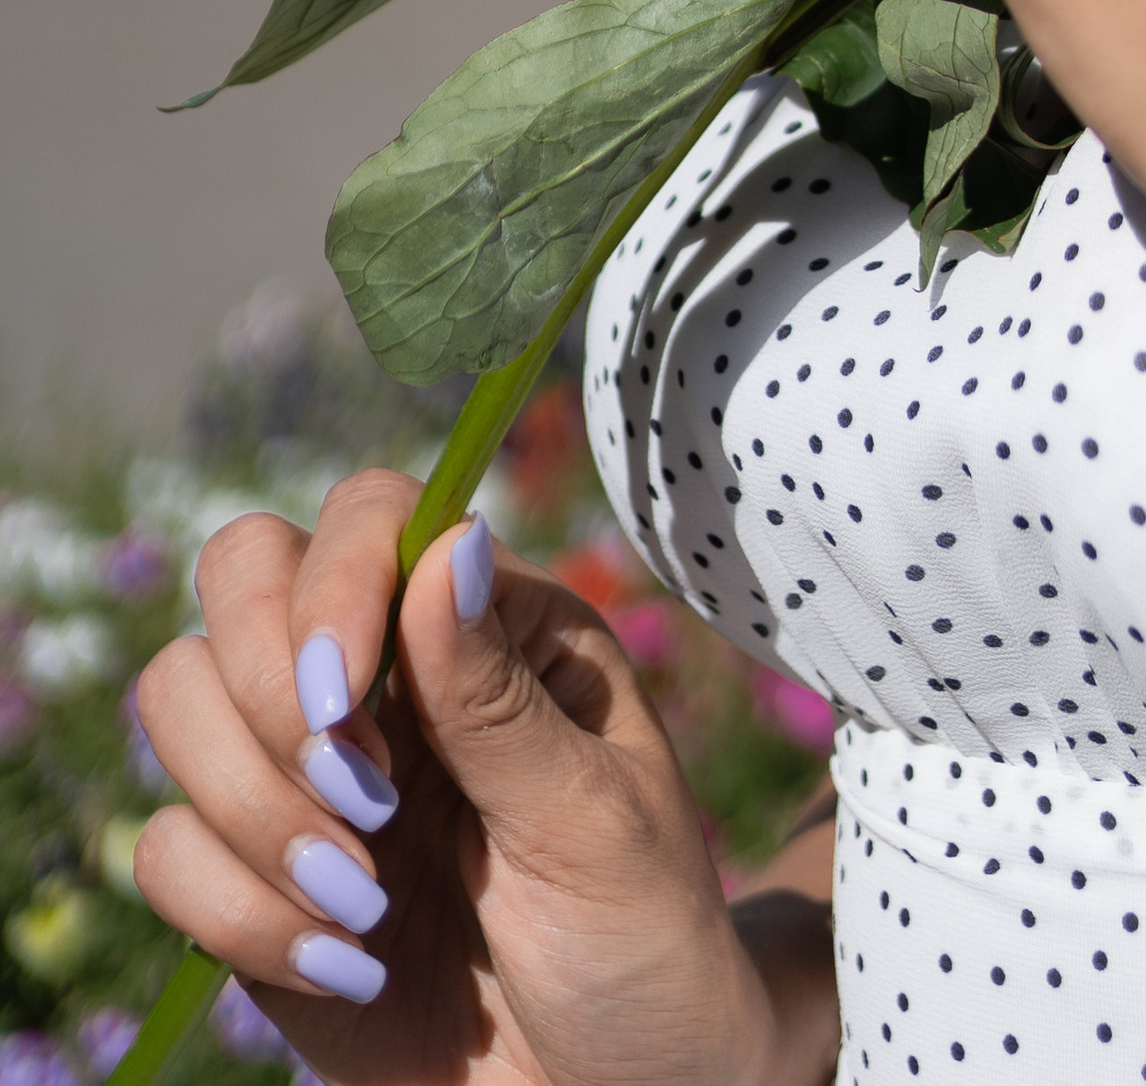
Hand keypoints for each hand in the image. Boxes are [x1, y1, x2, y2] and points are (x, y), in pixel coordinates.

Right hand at [132, 473, 823, 1085]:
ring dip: (252, 811)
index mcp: (489, 625)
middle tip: (364, 806)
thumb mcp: (597, 821)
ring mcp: (309, 772)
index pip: (367, 516)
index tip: (342, 702)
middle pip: (240, 581)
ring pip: (178, 698)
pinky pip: (165, 850)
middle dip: (271, 696)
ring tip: (367, 907)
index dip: (329, 585)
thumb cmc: (642, 943)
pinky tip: (343, 967)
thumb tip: (449, 544)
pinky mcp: (254, 879)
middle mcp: (388, 675)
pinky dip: (233, 912)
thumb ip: (503, 699)